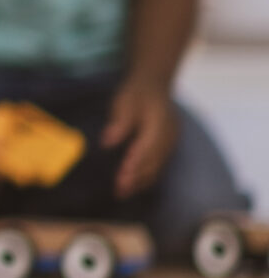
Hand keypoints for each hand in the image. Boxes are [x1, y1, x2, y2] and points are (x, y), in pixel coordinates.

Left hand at [103, 79, 179, 198]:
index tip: (121, 178)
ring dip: (141, 180)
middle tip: (119, 191)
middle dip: (136, 178)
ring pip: (157, 165)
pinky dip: (147, 175)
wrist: (155, 85)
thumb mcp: (124, 102)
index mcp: (159, 123)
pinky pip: (159, 164)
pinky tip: (135, 185)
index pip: (146, 148)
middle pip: (153, 161)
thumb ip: (119, 122)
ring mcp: (171, 141)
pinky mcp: (168, 145)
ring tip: (123, 193)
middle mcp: (168, 135)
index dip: (134, 164)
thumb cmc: (136, 93)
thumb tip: (107, 142)